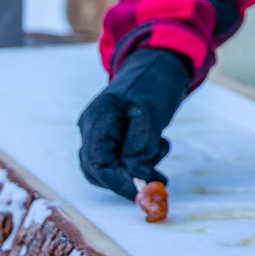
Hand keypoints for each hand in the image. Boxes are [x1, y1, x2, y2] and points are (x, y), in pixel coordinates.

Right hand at [77, 48, 190, 196]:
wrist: (161, 61)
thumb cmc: (155, 83)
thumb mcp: (151, 114)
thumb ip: (141, 147)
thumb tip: (137, 179)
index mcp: (97, 119)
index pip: (97, 163)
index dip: (118, 183)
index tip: (142, 194)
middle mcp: (93, 127)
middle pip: (99, 170)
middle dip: (128, 180)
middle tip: (158, 184)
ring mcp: (101, 131)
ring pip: (111, 166)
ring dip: (136, 170)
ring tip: (161, 154)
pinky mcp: (114, 135)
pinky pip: (121, 158)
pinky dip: (139, 161)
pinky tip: (158, 148)